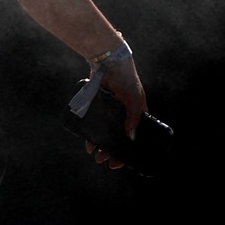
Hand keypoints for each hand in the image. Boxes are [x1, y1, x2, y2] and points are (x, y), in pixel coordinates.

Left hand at [85, 56, 146, 170]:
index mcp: (136, 114)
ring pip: (105, 133)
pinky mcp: (96, 106)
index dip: (128, 150)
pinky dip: (92, 134)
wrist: (108, 61)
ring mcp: (108, 111)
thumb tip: (130, 138)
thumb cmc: (126, 80)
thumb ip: (133, 118)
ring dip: (101, 146)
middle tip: (103, 161)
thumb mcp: (134, 99)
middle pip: (117, 137)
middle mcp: (122, 114)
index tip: (121, 163)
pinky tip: (88, 143)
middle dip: (111, 151)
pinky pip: (94, 124)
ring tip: (95, 156)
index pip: (133, 137)